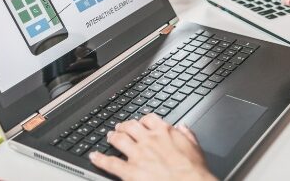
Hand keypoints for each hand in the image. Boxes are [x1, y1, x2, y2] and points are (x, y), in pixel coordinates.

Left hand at [90, 114, 215, 180]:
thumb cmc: (194, 171)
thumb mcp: (195, 148)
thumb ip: (187, 134)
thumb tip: (183, 127)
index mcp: (164, 132)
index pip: (149, 119)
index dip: (142, 120)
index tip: (140, 122)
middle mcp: (148, 140)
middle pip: (131, 126)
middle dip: (124, 126)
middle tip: (120, 127)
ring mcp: (137, 154)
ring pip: (119, 139)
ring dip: (113, 137)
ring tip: (109, 136)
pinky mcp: (129, 171)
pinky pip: (110, 162)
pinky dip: (100, 159)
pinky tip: (94, 156)